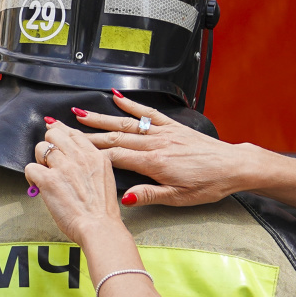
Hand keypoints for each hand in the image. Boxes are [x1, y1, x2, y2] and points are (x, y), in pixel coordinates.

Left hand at [24, 121, 125, 243]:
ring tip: (44, 175)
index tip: (54, 132)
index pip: (73, 133)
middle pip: (54, 134)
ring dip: (39, 161)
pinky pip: (30, 167)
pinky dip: (31, 177)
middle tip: (50, 162)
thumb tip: (75, 160)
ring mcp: (64, 167)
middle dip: (49, 146)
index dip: (61, 131)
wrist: (100, 227)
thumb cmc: (102, 211)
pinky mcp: (49, 181)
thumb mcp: (105, 178)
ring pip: (40, 148)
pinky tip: (37, 186)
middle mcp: (79, 157)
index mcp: (95, 156)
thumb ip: (91, 165)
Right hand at [74, 93, 266, 206]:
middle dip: (86, 134)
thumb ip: (149, 196)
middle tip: (62, 130)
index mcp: (155, 164)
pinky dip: (131, 105)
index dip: (91, 155)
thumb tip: (123, 199)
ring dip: (101, 118)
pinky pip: (148, 113)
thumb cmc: (209, 185)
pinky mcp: (173, 126)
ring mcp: (164, 132)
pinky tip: (116, 98)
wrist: (233, 167)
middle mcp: (156, 144)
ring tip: (79, 113)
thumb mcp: (178, 199)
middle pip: (115, 138)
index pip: (115, 158)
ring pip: (126, 124)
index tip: (70, 152)